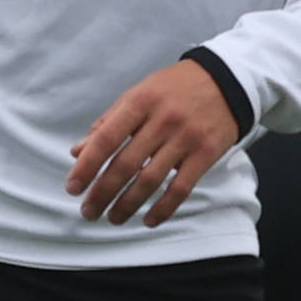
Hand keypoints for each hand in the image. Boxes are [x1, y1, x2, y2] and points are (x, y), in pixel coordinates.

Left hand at [66, 58, 243, 226]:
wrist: (227, 81)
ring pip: (150, 180)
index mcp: (139, 102)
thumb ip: (108, 123)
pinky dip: (163, 208)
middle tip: (88, 212)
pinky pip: (181, 188)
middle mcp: (161, 120)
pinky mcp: (206, 153)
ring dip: (127, 205)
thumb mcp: (138, 94)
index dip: (86, 167)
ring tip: (113, 218)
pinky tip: (148, 220)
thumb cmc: (174, 88)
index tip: (73, 188)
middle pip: (125, 165)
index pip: (106, 139)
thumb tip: (77, 152)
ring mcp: (186, 138)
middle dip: (102, 193)